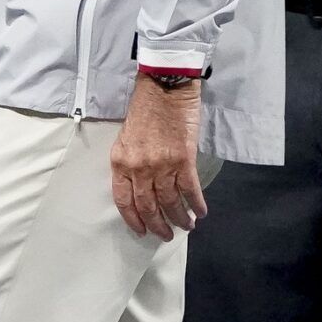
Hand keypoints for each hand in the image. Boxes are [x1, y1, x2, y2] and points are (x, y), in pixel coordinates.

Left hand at [110, 73, 209, 240]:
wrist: (164, 87)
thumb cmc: (144, 108)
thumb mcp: (126, 136)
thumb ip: (130, 161)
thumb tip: (140, 187)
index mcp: (120, 161)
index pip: (123, 200)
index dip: (133, 219)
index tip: (141, 231)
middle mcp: (139, 167)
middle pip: (148, 206)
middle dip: (157, 225)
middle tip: (165, 235)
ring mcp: (162, 165)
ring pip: (170, 202)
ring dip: (179, 218)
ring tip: (186, 226)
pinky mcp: (184, 160)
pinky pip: (190, 190)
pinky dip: (196, 204)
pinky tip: (200, 212)